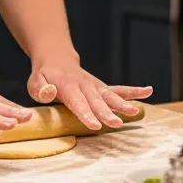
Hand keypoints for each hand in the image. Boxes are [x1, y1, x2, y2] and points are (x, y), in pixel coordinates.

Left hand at [28, 54, 152, 130]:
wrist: (56, 58)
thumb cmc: (44, 75)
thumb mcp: (34, 82)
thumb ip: (40, 89)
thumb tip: (49, 93)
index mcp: (67, 85)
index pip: (77, 102)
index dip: (86, 114)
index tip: (95, 125)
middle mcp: (84, 85)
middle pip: (97, 101)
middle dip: (107, 112)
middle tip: (116, 123)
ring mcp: (95, 85)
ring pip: (110, 95)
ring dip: (122, 104)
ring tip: (135, 112)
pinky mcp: (102, 86)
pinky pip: (119, 88)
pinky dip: (133, 90)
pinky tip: (148, 91)